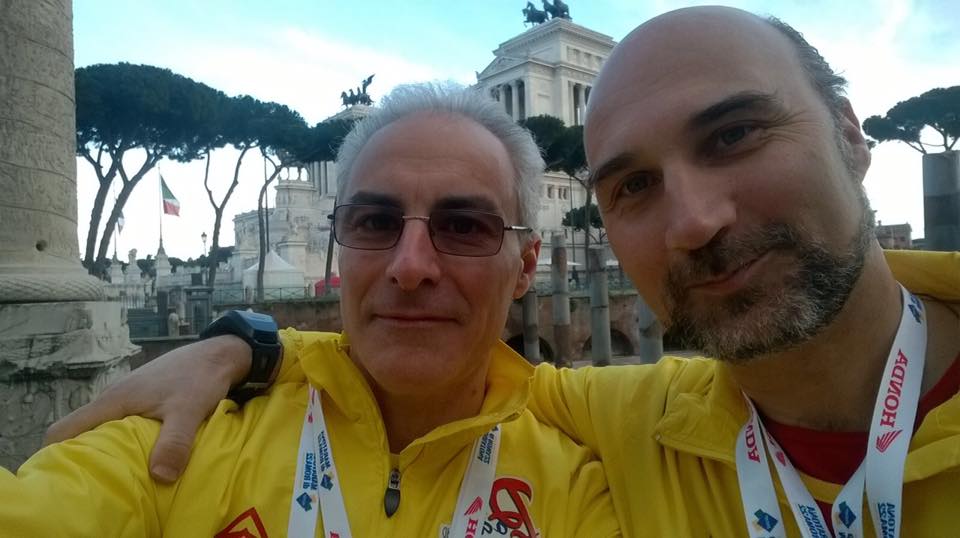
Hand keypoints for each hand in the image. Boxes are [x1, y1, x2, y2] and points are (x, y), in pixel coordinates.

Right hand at [43, 335, 252, 482]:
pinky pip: (124, 423)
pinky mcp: (144, 398)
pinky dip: (127, 440)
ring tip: (122, 474)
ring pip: (105, 428)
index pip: (64, 429)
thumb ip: (174, 442)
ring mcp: (129, 397)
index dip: (58, 454)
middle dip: (85, 457)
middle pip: (82, 432)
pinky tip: (144, 455)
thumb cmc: (200, 378)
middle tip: (99, 483)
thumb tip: (159, 476)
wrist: (220, 353)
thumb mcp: (188, 411)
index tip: (68, 476)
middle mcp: (114, 398)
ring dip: (109, 449)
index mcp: (114, 401)